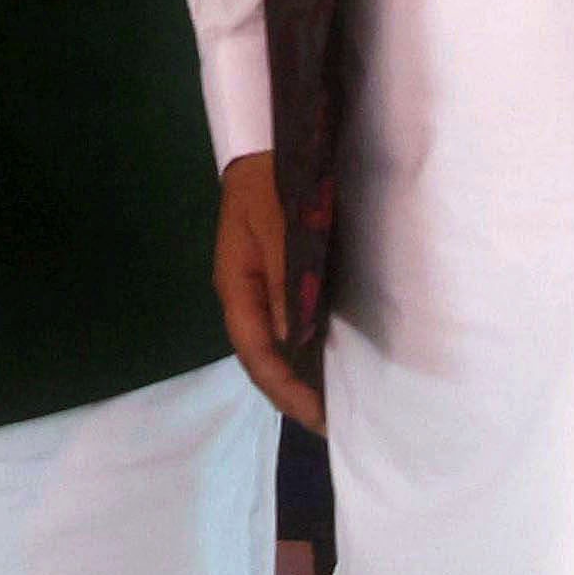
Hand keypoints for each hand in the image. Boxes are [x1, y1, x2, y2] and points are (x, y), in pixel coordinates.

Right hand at [215, 149, 324, 430]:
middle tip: (334, 426)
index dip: (285, 388)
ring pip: (277, 346)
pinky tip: (334, 364)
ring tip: (336, 406)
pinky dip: (310, 353)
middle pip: (263, 357)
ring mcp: (261, 290)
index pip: (255, 351)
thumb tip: (290, 340)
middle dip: (293, 394)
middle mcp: (246, 295)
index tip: (319, 418)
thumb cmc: (274, 185)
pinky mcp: (281, 282)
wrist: (268, 149)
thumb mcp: (278, 227)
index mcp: (236, 285)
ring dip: (302, 377)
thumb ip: (285, 279)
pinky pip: (291, 328)